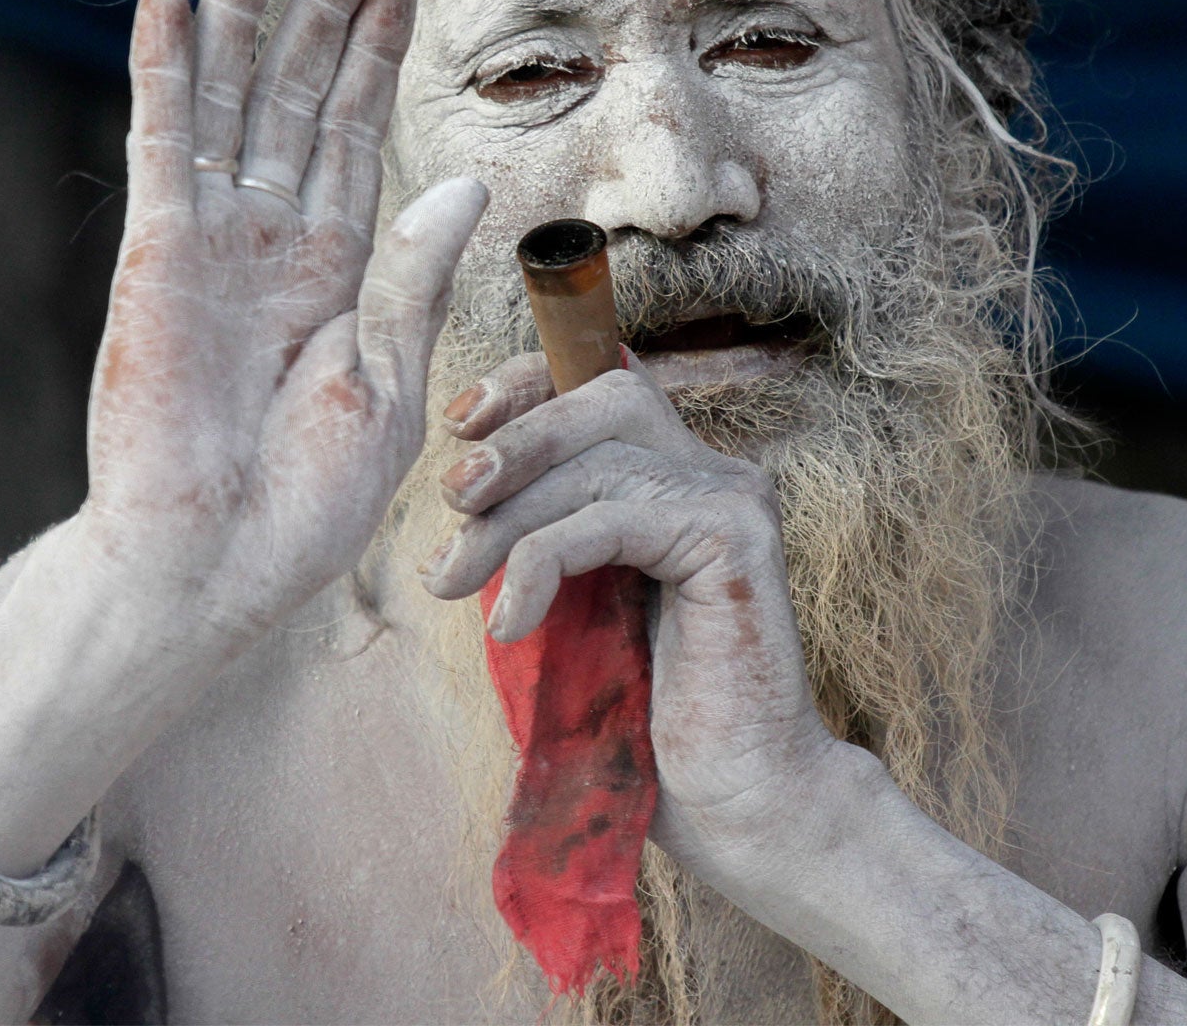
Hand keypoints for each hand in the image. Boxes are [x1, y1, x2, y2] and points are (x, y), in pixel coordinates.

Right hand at [84, 0, 485, 647]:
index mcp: (337, 261)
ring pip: (232, 95)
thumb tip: (466, 180)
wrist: (220, 564)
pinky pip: (163, 146)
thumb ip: (416, 276)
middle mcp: (273, 232)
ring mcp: (212, 237)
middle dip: (327, 0)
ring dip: (244, 7)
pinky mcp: (157, 255)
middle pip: (302, 87)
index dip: (382, 45)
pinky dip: (163, 72)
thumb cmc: (310, 499)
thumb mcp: (391, 383)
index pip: (363, 124)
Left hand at [421, 350, 836, 870]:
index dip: (530, 384)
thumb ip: (542, 537)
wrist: (734, 803)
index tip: (460, 422)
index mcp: (679, 480)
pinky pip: (611, 517)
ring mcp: (732, 501)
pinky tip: (512, 623)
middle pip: (604, 398)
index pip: (604, 382)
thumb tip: (462, 488)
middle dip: (515, 437)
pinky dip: (544, 561)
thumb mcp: (573, 607)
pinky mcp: (733, 540)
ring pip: (600, 456)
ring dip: (511, 512)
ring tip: (453, 578)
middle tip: (452, 497)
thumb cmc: (647, 720)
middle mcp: (715, 475)